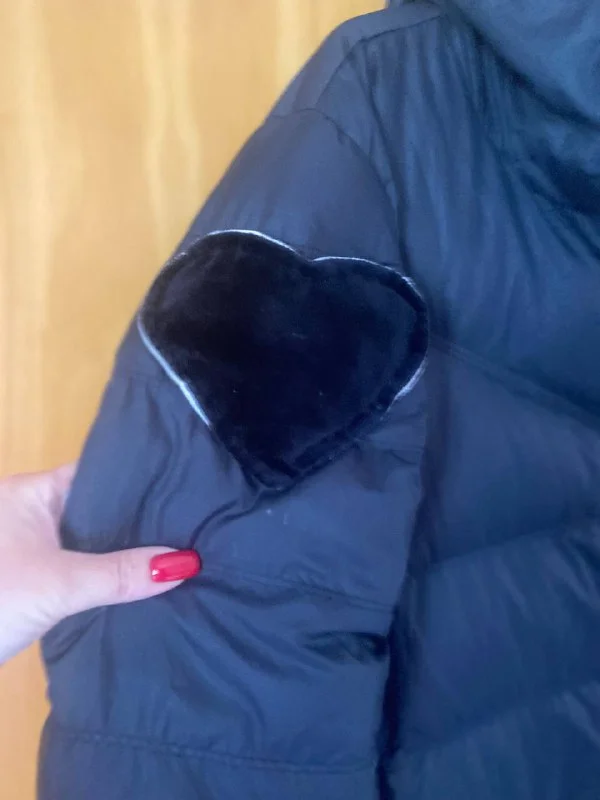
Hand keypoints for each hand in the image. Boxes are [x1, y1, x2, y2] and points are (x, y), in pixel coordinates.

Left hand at [0, 465, 200, 664]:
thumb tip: (187, 562)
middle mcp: (29, 509)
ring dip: (122, 548)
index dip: (142, 479)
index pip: (99, 473)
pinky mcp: (27, 576)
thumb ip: (121, 574)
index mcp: (32, 491)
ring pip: (88, 538)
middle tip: (193, 523)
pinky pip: (77, 563)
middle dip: (139, 518)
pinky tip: (139, 578)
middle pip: (97, 507)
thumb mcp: (60, 586)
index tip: (186, 488)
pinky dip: (103, 570)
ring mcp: (27, 544)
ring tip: (181, 546)